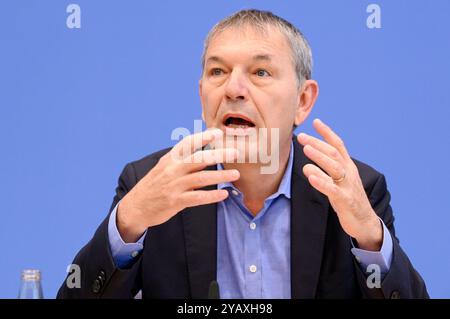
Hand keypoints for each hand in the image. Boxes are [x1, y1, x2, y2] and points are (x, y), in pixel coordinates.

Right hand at [117, 129, 239, 241]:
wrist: (135, 206)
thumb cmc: (154, 185)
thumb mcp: (164, 167)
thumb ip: (181, 159)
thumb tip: (204, 149)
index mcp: (170, 159)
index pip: (188, 144)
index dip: (203, 137)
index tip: (218, 133)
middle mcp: (172, 169)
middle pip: (199, 159)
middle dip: (219, 155)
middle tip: (236, 153)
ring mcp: (174, 185)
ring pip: (201, 178)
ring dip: (220, 176)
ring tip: (235, 174)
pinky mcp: (175, 201)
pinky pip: (197, 197)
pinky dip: (212, 196)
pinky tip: (224, 194)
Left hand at [297, 119, 381, 250]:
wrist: (365, 223)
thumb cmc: (348, 199)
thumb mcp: (339, 181)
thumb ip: (328, 169)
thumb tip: (310, 158)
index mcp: (348, 167)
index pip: (338, 145)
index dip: (327, 133)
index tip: (316, 121)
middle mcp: (349, 173)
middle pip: (333, 154)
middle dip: (317, 143)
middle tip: (301, 136)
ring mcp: (348, 187)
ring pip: (334, 168)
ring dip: (320, 158)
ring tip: (306, 150)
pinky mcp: (346, 201)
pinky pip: (333, 190)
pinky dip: (322, 182)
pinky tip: (310, 176)